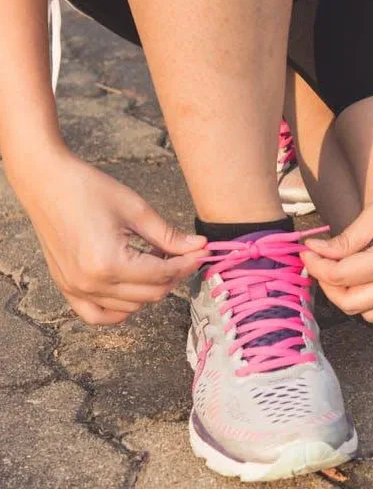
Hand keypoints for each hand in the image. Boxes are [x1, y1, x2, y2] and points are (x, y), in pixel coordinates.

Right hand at [15, 151, 207, 324]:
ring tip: (155, 260)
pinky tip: (133, 290)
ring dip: (151, 288)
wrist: (45, 182)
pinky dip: (119, 309)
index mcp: (109, 263)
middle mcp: (91, 283)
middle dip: (174, 275)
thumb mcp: (137, 210)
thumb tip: (199, 247)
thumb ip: (169, 236)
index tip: (202, 252)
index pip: (163, 274)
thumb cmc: (88, 189)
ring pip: (131, 306)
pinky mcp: (66, 287)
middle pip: (151, 294)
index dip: (188, 263)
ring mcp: (76, 289)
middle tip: (184, 254)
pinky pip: (97, 315)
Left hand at [301, 162, 372, 325]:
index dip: (316, 265)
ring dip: (351, 299)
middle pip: (351, 303)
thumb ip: (345, 240)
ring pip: (370, 316)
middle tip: (322, 263)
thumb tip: (315, 251)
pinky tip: (369, 286)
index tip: (308, 251)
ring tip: (345, 273)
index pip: (340, 276)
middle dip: (328, 285)